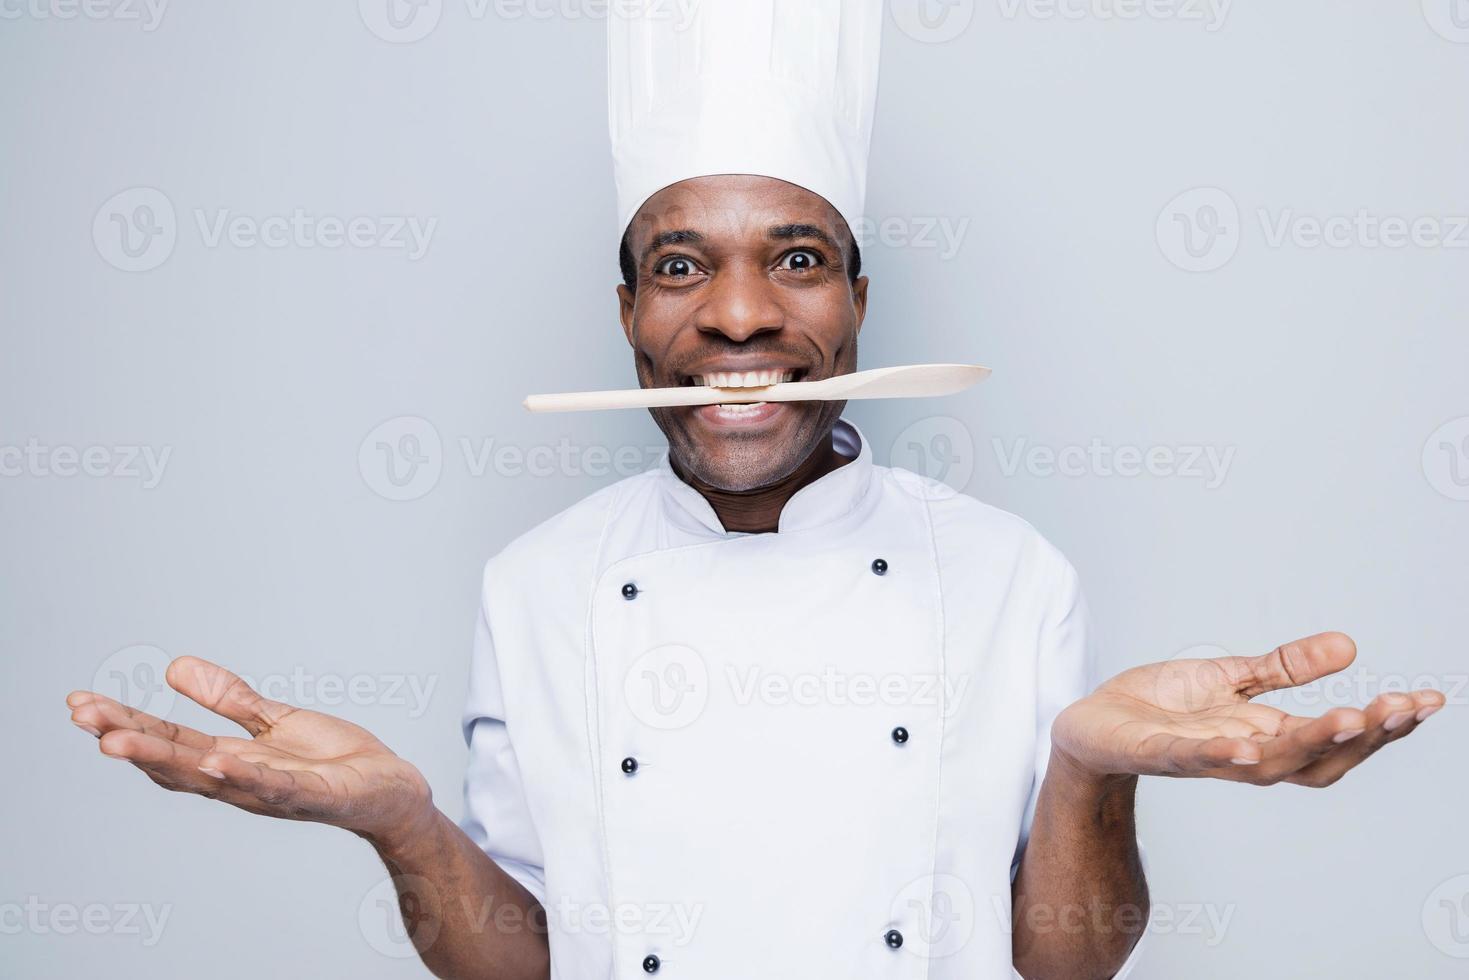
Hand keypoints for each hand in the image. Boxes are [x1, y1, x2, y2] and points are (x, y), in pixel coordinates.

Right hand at [67, 656, 433, 846]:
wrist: (391, 791)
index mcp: (231, 761)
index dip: (124, 724)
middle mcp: (241, 781)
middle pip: (174, 761)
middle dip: (127, 739)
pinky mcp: (311, 794)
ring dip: (164, 759)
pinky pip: (273, 785)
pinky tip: (215, 760)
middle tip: (83, 717)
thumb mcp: (276, 720)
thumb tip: (174, 667)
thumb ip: (230, 698)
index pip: (168, 742)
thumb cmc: (333, 760)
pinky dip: (242, 775)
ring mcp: (273, 791)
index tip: (81, 704)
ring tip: (119, 741)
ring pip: (209, 777)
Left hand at [1051, 632, 1445, 786]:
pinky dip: (1221, 754)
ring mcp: (1203, 759)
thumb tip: (1348, 645)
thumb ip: (1284, 666)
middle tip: (1401, 708)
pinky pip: (1194, 759)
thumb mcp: (1230, 675)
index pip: (1336, 737)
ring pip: (1268, 762)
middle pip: (1317, 757)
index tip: (1427, 701)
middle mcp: (1244, 755)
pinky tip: (1247, 745)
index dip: (1381, 724)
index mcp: (1266, 735)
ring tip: (1349, 717)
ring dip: (1308, 742)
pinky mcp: (1157, 754)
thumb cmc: (1161, 706)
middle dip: (1362, 735)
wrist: (1092, 722)